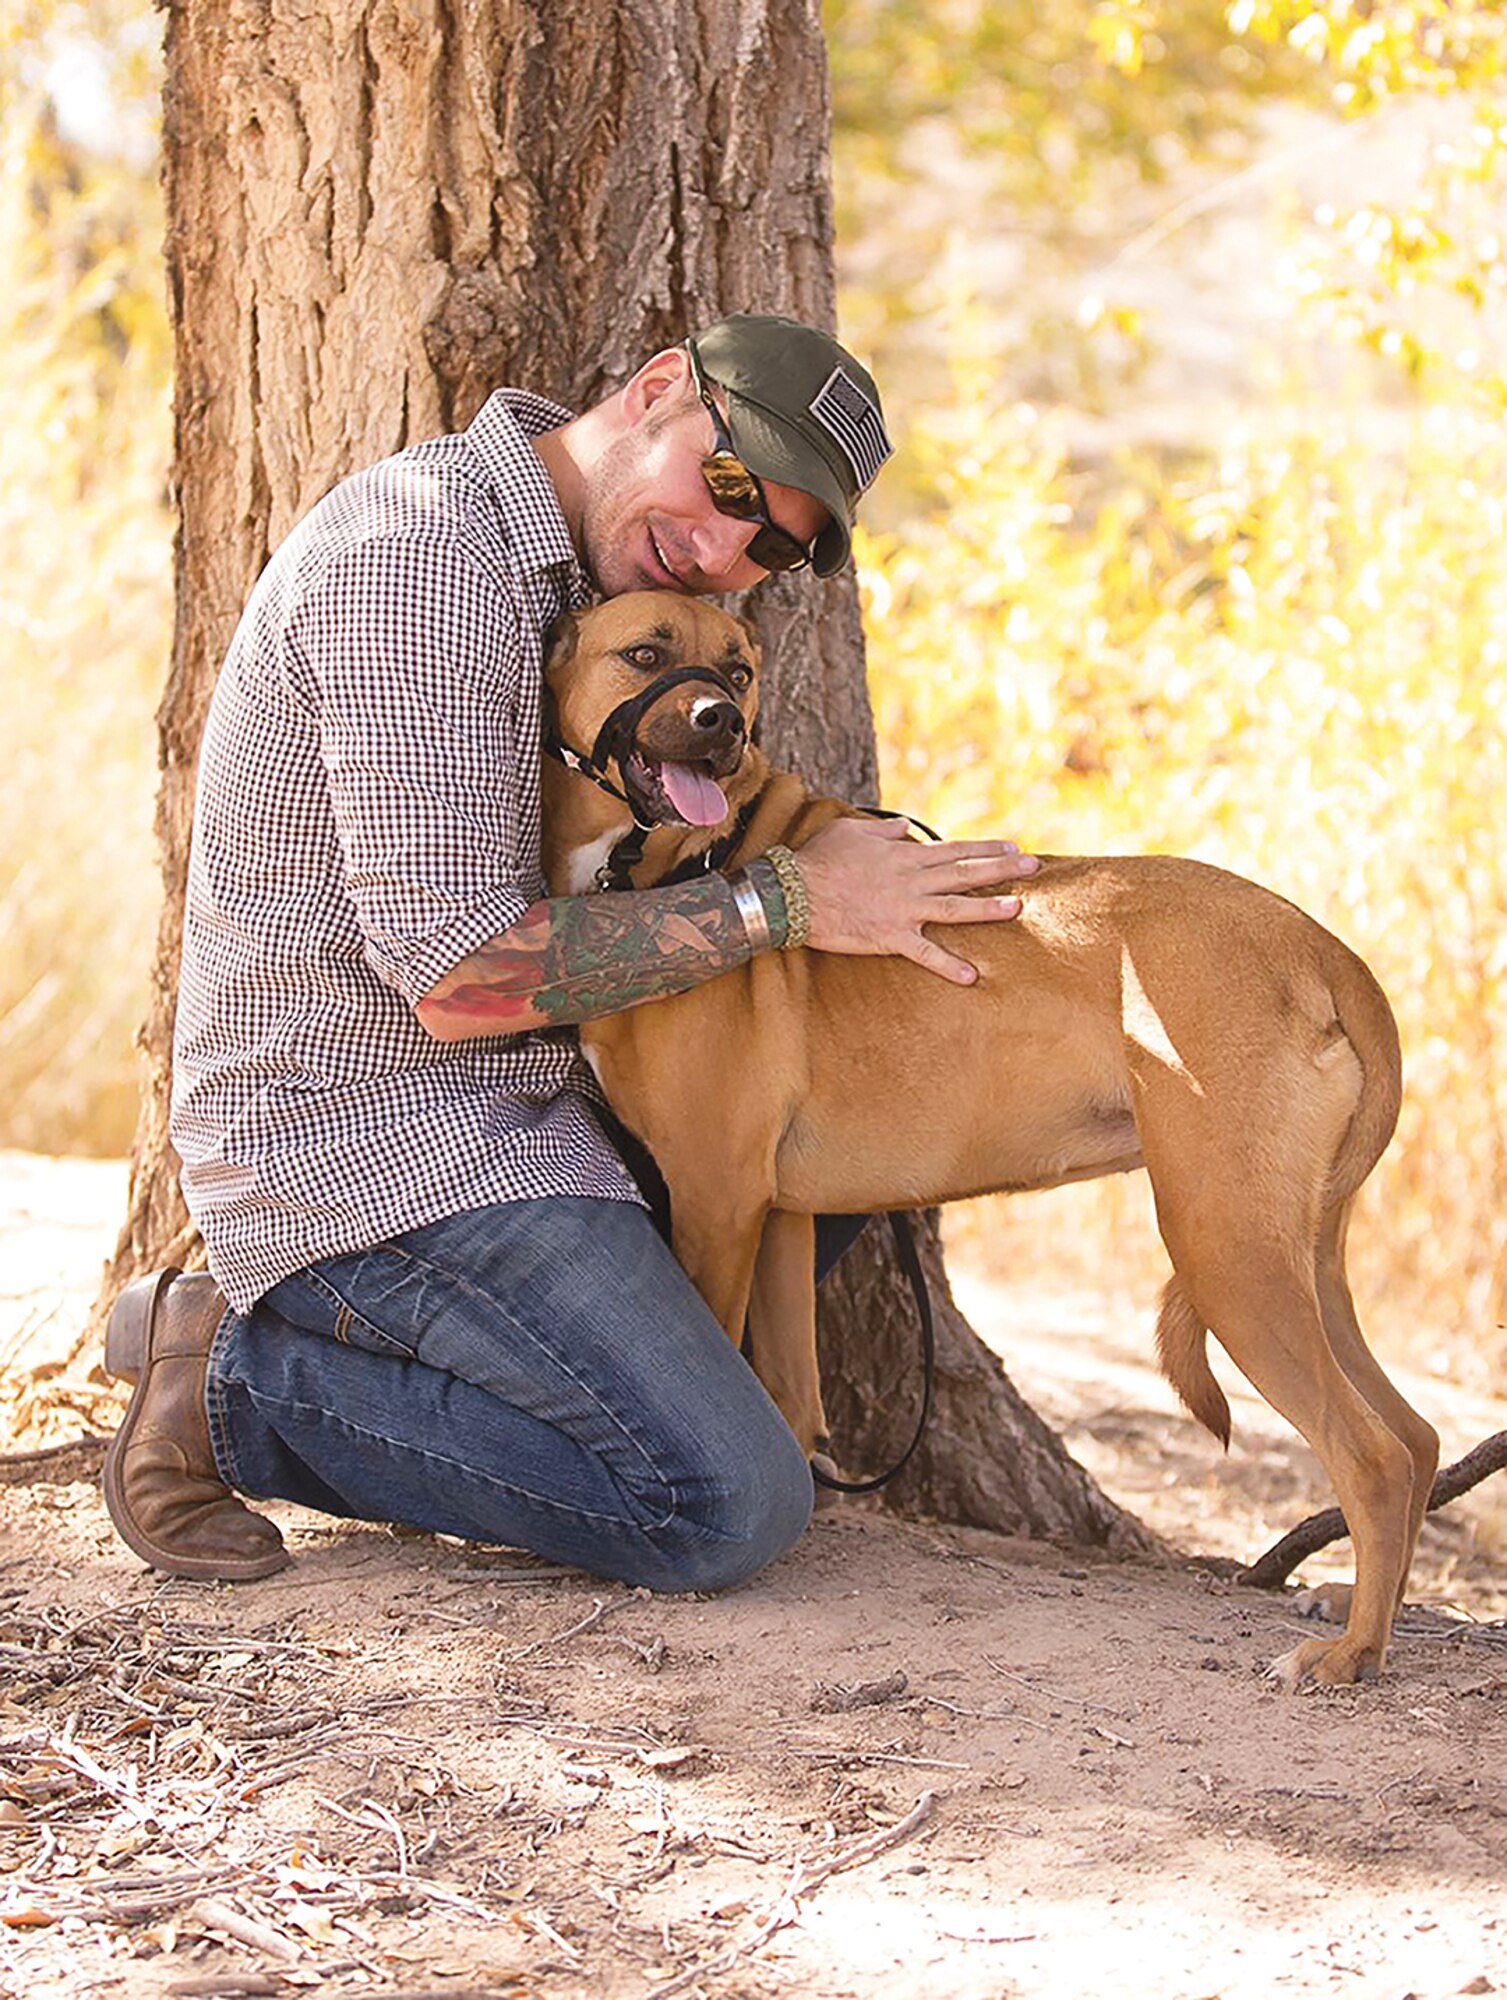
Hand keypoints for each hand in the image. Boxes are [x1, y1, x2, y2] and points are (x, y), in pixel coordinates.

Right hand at [795, 816, 1038, 984]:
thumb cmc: (818, 859)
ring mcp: (903, 910)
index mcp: (904, 856)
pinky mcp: (890, 937)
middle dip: (1001, 869)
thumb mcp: (851, 831)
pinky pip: (924, 953)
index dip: (985, 849)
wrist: (793, 893)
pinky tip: (972, 976)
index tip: (1012, 846)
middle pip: (964, 873)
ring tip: (1017, 909)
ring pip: (954, 908)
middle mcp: (911, 880)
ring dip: (987, 909)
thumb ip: (885, 831)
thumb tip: (907, 829)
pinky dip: (948, 965)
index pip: (954, 850)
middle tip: (1033, 866)